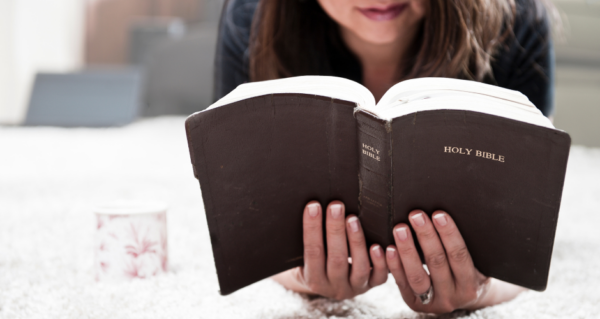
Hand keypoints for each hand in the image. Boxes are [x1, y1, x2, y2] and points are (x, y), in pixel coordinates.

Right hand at [272, 200, 387, 299]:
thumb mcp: (304, 257)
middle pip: (336, 259)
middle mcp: (334, 286)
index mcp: (313, 279)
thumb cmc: (316, 261)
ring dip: (356, 241)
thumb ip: (308, 239)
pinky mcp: (372, 285)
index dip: (312, 229)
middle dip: (335, 230)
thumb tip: (309, 207)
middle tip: (336, 206)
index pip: (312, 252)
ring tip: (353, 219)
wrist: (330, 285)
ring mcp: (355, 287)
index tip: (313, 206)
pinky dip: (380, 261)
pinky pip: (379, 277)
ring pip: (359, 267)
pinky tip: (378, 245)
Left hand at [386, 210, 524, 313]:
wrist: (461, 297)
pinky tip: (388, 248)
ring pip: (417, 276)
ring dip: (407, 250)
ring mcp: (432, 302)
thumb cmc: (467, 270)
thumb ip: (467, 245)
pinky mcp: (414, 303)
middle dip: (426, 236)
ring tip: (400, 228)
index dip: (449, 234)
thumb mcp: (476, 262)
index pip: (459, 256)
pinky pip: (402, 283)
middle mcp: (452, 297)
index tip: (439, 214)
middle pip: (437, 263)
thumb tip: (449, 215)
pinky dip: (394, 265)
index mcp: (471, 285)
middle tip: (416, 215)